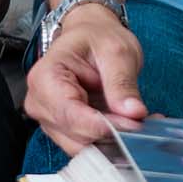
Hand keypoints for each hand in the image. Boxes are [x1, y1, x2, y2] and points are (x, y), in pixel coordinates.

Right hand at [22, 6, 147, 155]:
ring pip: (82, 146)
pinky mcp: (64, 130)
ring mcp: (50, 119)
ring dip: (113, 139)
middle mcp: (41, 103)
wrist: (91, 35)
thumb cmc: (97, 37)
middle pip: (75, 135)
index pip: (70, 115)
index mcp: (46, 77)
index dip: (102, 125)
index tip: (132, 122)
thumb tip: (133, 112)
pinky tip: (129, 124)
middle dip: (111, 133)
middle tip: (141, 119)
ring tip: (139, 120)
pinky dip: (111, 139)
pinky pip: (87, 144)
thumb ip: (122, 82)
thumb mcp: (117, 51)